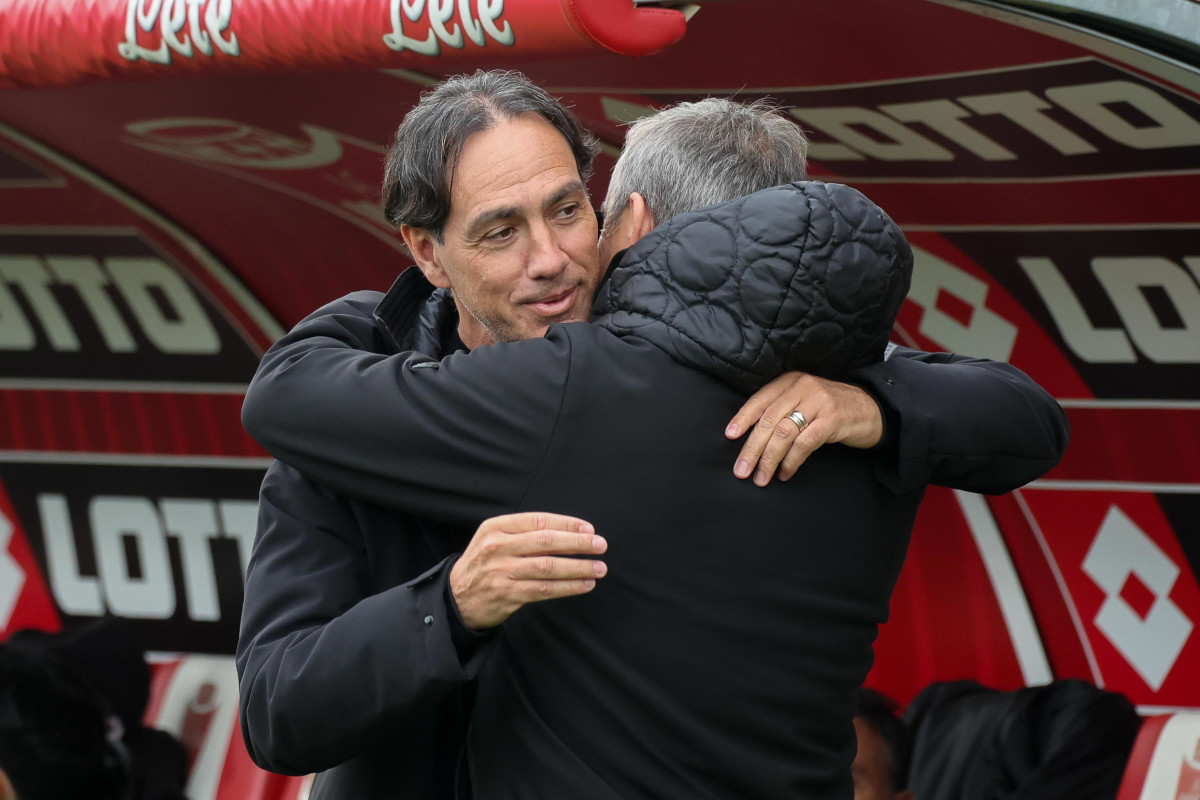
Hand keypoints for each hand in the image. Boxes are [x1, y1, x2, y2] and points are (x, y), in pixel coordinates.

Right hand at [450, 512, 606, 628]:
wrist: (456, 597)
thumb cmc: (484, 563)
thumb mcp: (494, 538)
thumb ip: (523, 532)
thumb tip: (569, 532)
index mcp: (497, 527)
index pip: (539, 521)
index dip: (567, 524)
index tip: (589, 529)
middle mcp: (498, 547)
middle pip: (546, 542)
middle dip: (578, 543)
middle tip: (600, 546)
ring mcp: (502, 572)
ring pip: (548, 567)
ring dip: (578, 567)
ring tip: (599, 568)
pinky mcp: (508, 594)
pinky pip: (545, 590)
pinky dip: (568, 587)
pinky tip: (584, 585)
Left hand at [724, 372, 883, 486]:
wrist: (873, 409)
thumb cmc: (831, 409)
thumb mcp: (804, 401)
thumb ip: (782, 410)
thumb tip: (752, 437)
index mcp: (791, 381)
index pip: (760, 400)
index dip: (743, 418)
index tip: (730, 436)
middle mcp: (803, 388)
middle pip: (769, 420)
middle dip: (752, 448)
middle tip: (741, 470)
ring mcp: (819, 402)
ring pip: (784, 433)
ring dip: (769, 459)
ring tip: (761, 478)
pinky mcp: (833, 420)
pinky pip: (805, 443)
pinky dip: (791, 461)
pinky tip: (784, 473)